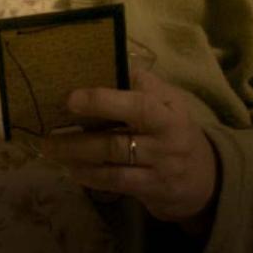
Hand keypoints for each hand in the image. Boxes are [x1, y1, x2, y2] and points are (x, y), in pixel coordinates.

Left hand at [38, 69, 217, 231]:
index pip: (138, 106)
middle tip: (48, 136)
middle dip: (79, 139)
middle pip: (118, 141)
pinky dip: (90, 177)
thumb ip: (147, 85)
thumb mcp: (172, 103)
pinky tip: (73, 170)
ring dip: (78, 158)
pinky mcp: (150, 190)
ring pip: (112, 164)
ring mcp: (159, 168)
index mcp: (169, 113)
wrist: (205, 179)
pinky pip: (115, 183)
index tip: (72, 98)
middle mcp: (165, 142)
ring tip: (52, 151)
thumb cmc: (177, 130)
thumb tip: (117, 62)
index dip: (104, 102)